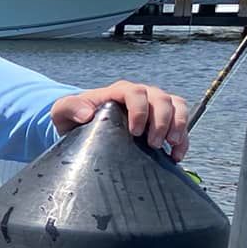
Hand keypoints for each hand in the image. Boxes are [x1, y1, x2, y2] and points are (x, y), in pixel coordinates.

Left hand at [51, 80, 190, 160]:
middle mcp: (141, 94)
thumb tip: (86, 113)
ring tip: (172, 147)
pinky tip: (177, 155)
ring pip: (177, 106)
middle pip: (161, 99)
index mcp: (118, 91)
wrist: (82, 127)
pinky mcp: (163, 119)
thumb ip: (70, 107)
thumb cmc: (73, 117)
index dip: (140, 110)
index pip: (136, 93)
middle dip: (162, 121)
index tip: (135, 132)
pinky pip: (181, 122)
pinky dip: (183, 138)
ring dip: (178, 125)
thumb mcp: (63, 111)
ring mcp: (154, 105)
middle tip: (154, 144)